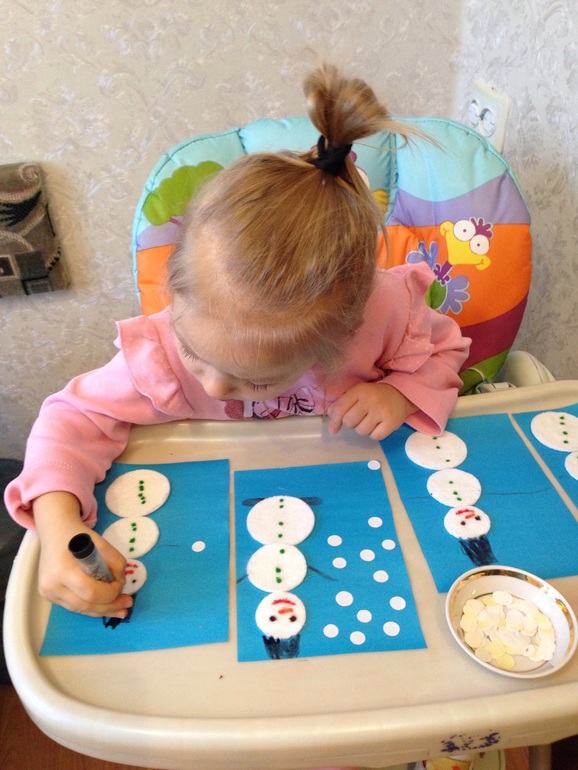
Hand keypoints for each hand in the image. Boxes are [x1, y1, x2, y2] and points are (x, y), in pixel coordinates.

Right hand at [33, 491, 131, 616]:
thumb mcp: (102, 544)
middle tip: (128, 603)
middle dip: (110, 606)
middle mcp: (51, 585)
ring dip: (102, 610)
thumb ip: (115, 563)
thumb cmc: (79, 536)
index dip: (110, 593)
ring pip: (80, 609)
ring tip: (121, 610)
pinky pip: (74, 606)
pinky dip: (91, 606)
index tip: (121, 584)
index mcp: (62, 570)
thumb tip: (121, 584)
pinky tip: (106, 607)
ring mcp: (48, 593)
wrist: (54, 532)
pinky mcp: (49, 596)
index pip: (90, 592)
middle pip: (85, 605)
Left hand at [327, 382, 416, 440]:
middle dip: (350, 424)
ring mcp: (382, 412)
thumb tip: (332, 429)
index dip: (334, 420)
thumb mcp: (356, 395)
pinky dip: (374, 434)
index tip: (335, 426)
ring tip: (369, 421)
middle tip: (358, 418)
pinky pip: (375, 437)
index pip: (339, 410)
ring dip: (362, 429)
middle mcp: (370, 400)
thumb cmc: (373, 395)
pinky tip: (378, 426)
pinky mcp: (392, 422)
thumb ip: (340, 407)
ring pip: (361, 431)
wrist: (400, 394)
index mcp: (359, 391)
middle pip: (349, 422)